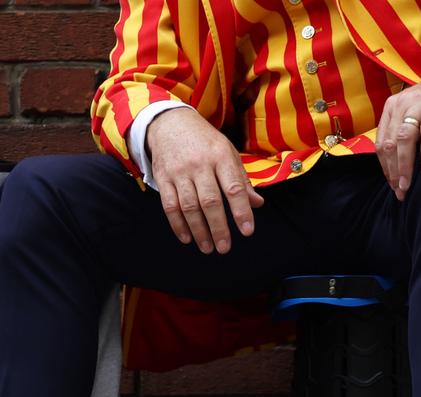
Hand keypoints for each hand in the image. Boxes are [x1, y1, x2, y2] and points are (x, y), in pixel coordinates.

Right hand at [146, 107, 264, 253]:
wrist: (170, 124)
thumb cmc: (204, 142)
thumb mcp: (227, 153)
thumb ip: (241, 179)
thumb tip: (257, 204)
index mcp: (221, 157)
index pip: (234, 188)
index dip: (241, 211)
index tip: (247, 231)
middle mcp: (200, 165)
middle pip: (210, 201)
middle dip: (218, 227)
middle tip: (224, 248)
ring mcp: (179, 172)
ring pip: (189, 207)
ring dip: (199, 230)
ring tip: (207, 248)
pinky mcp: (163, 178)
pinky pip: (169, 206)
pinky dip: (178, 224)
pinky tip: (187, 238)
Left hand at [376, 63, 420, 200]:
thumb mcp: (418, 115)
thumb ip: (407, 133)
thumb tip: (399, 167)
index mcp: (392, 108)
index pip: (381, 143)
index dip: (385, 167)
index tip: (393, 185)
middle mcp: (402, 103)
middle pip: (390, 143)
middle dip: (393, 171)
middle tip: (401, 191)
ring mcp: (420, 101)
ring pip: (404, 138)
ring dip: (405, 165)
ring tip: (409, 185)